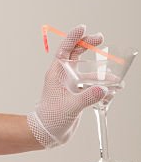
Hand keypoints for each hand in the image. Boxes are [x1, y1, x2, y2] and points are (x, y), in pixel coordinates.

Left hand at [27, 24, 108, 148]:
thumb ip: (87, 97)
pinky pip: (92, 86)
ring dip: (101, 73)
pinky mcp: (77, 95)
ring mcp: (71, 85)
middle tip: (101, 38)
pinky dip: (101, 88)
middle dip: (88, 45)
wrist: (47, 133)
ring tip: (114, 77)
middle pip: (76, 55)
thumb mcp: (70, 106)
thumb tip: (104, 89)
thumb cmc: (51, 118)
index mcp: (57, 74)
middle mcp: (64, 76)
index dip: (73, 38)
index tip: (83, 28)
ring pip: (88, 72)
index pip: (64, 50)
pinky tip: (110, 94)